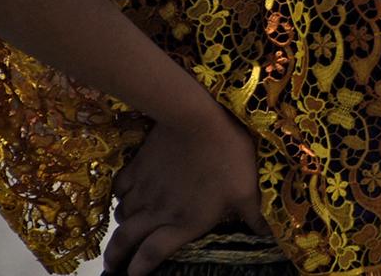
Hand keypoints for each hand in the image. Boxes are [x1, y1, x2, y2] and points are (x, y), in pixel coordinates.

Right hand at [104, 106, 264, 274]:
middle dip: (114, 258)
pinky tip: (125, 197)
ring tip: (123, 234)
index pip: (152, 254)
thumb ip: (253, 216)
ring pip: (122, 216)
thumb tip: (268, 235)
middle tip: (112, 267)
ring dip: (121, 228)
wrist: (198, 120)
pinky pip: (119, 189)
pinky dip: (120, 197)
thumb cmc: (227, 157)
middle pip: (125, 242)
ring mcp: (145, 189)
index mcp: (184, 222)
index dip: (138, 269)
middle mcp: (158, 211)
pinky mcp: (136, 168)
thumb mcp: (247, 190)